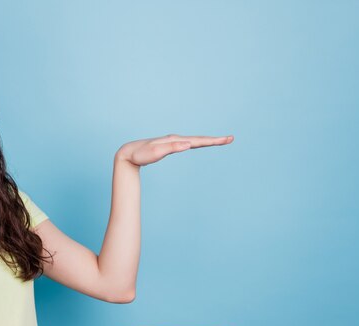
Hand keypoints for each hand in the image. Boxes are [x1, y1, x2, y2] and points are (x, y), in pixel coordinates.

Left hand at [116, 134, 233, 167]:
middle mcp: (175, 139)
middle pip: (198, 139)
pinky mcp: (169, 146)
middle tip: (230, 139)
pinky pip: (187, 144)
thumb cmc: (140, 154)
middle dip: (214, 139)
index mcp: (175, 140)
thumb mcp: (155, 152)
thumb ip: (172, 148)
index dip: (213, 141)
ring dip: (207, 140)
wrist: (128, 153)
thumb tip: (188, 144)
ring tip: (219, 141)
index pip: (197, 140)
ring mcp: (172, 142)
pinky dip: (196, 143)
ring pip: (193, 140)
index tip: (227, 139)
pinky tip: (198, 144)